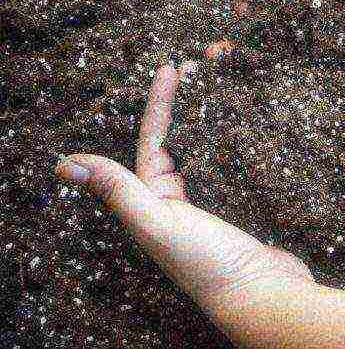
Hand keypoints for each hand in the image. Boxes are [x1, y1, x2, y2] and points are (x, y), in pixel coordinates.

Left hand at [55, 62, 313, 309]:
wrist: (261, 294)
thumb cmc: (208, 261)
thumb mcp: (157, 222)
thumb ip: (118, 190)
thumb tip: (65, 163)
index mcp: (151, 206)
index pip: (149, 144)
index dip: (157, 106)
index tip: (169, 69)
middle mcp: (169, 208)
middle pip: (166, 147)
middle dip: (174, 109)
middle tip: (189, 72)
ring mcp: (199, 214)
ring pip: (192, 160)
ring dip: (194, 129)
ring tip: (205, 100)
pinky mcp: (227, 217)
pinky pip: (215, 176)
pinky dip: (219, 155)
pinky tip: (231, 147)